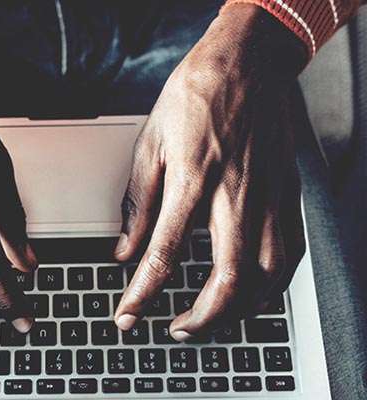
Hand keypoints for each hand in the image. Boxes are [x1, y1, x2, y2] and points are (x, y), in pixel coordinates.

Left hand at [114, 5, 307, 339]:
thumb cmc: (195, 96)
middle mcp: (235, 195)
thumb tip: (125, 249)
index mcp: (192, 180)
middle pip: (227, 280)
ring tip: (210, 320)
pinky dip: (270, 286)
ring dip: (237, 312)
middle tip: (176, 329)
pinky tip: (252, 293)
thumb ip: (138, 204)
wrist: (246, 62)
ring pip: (265, 277)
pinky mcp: (287, 193)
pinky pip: (288, 254)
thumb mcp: (149, 144)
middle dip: (200, 319)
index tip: (127, 315)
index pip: (164, 254)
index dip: (142, 294)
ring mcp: (269, 196)